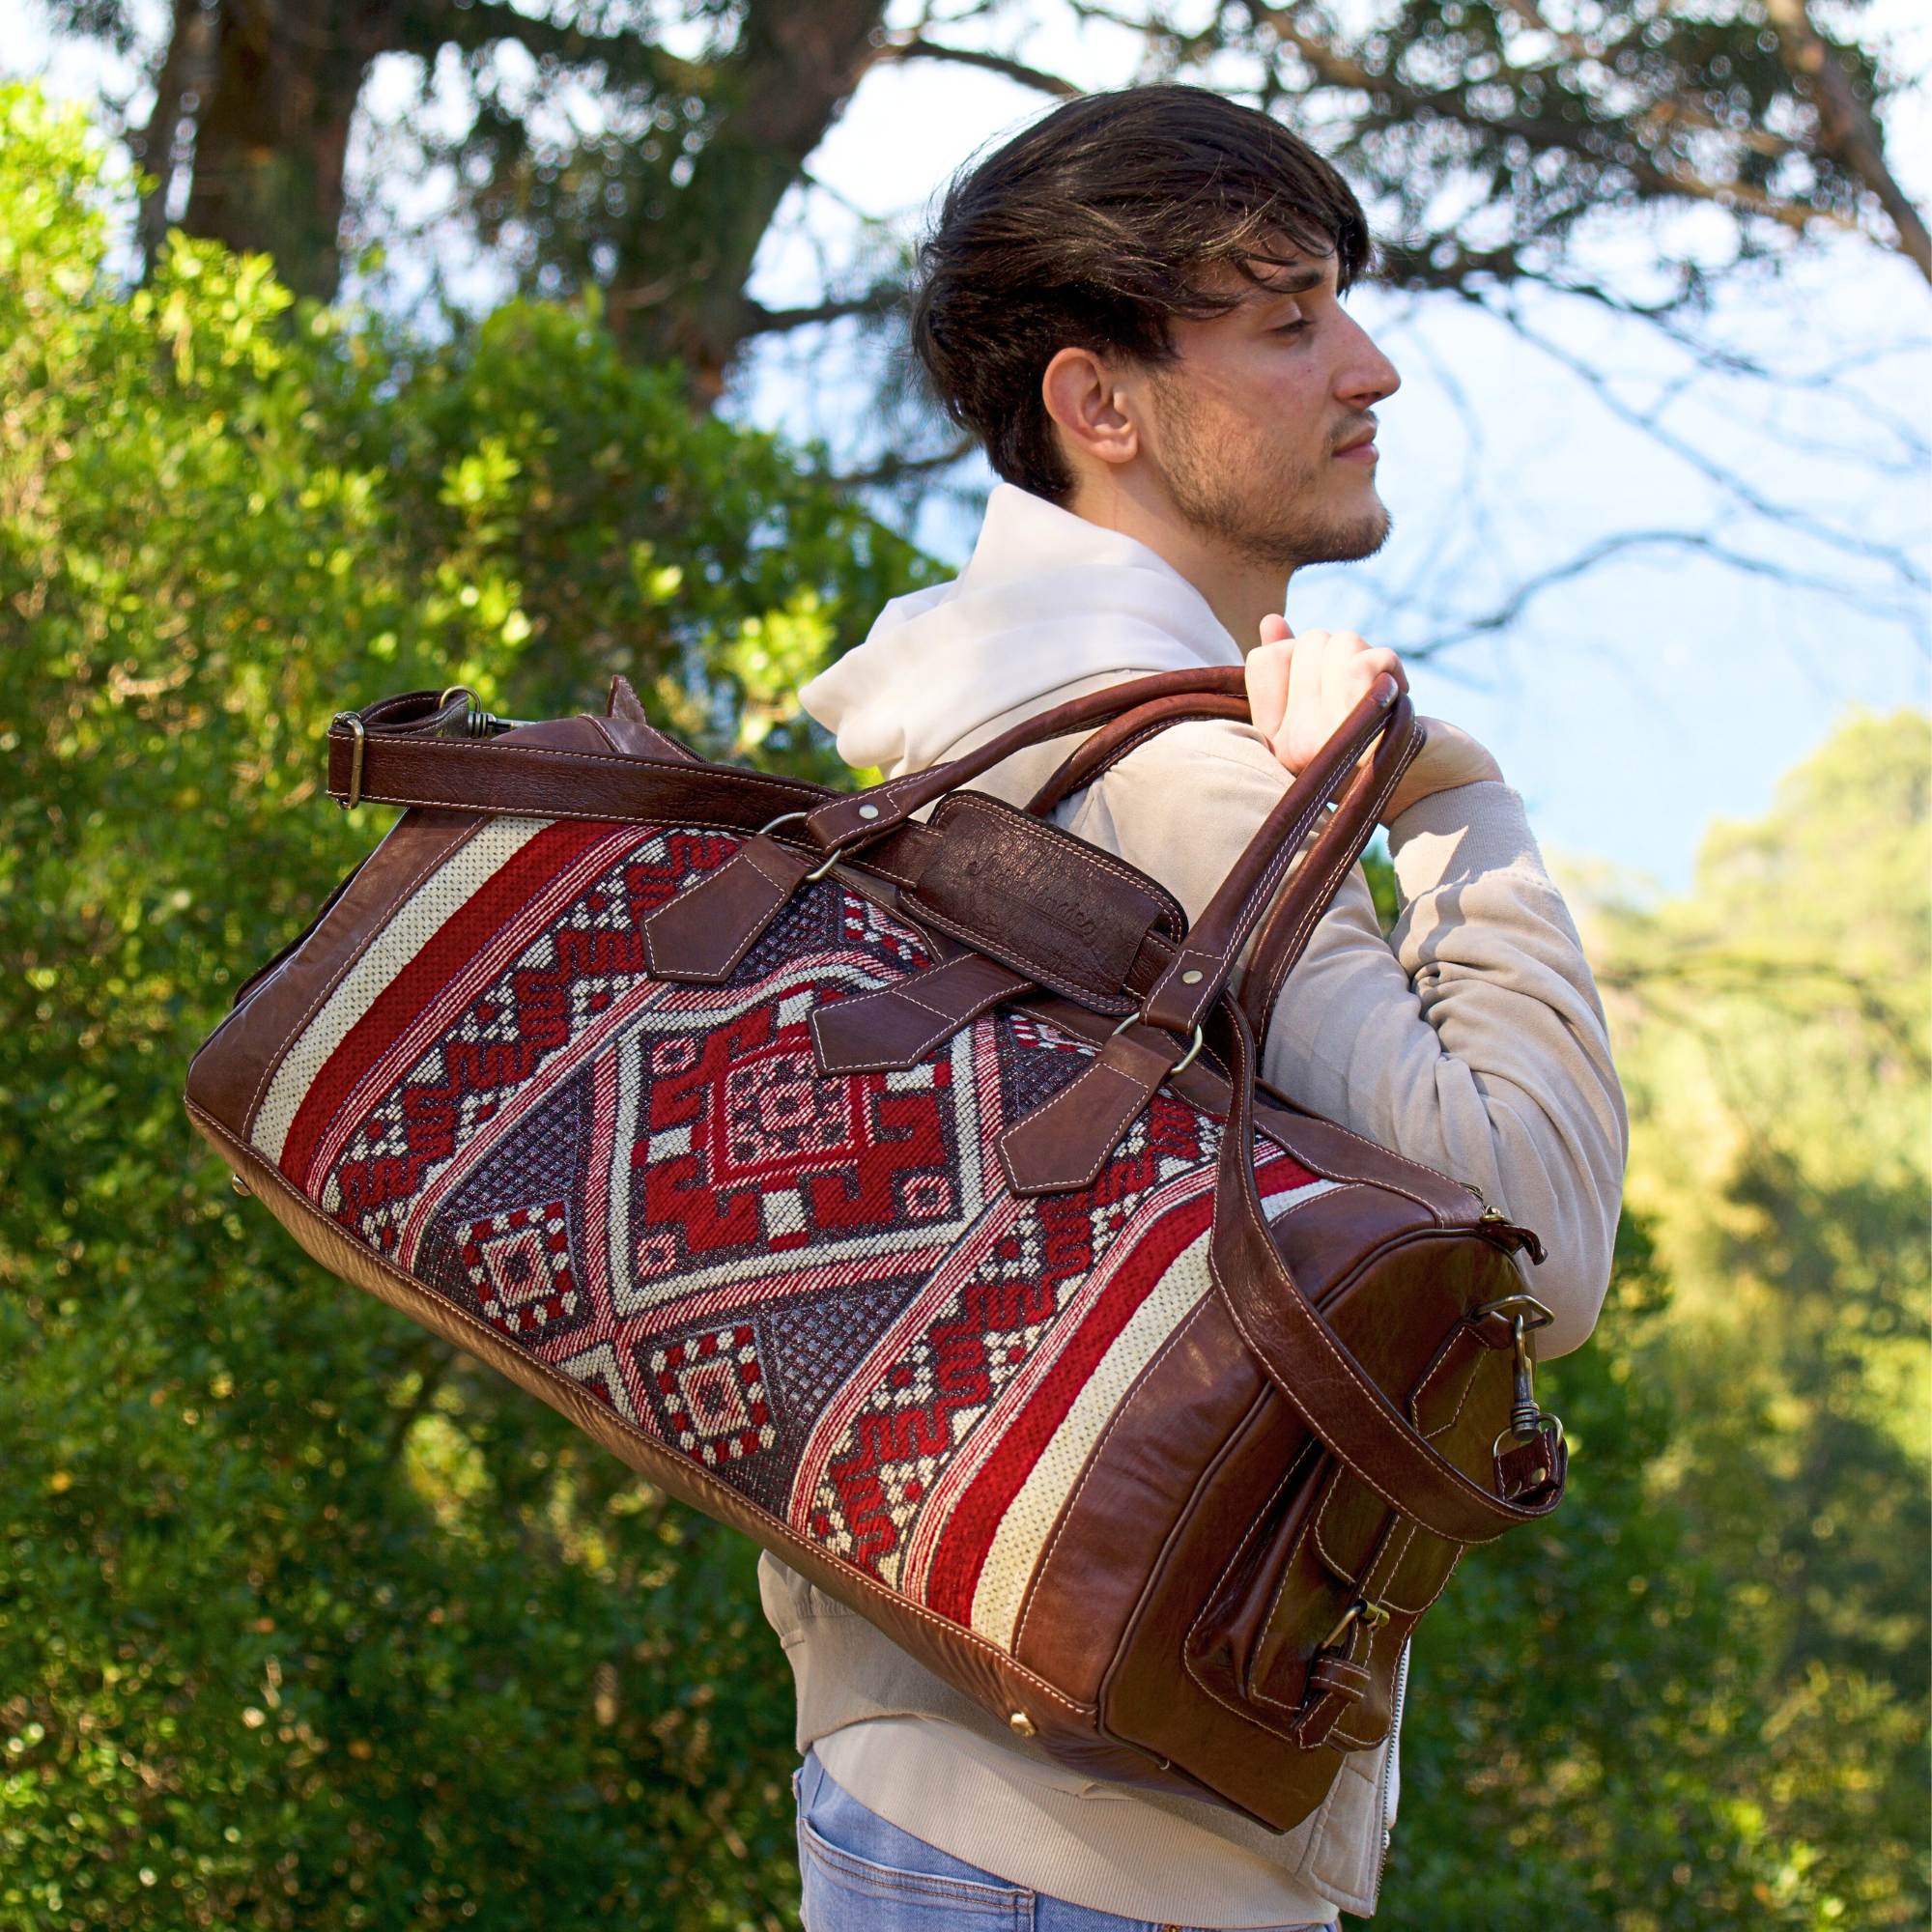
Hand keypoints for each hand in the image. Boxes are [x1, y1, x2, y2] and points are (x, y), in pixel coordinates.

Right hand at [1246, 615, 1501, 822]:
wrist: (1439, 792)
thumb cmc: (1385, 746)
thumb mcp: (1330, 708)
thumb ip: (1295, 669)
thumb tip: (1271, 621)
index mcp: (1275, 743)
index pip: (1265, 659)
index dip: (1307, 656)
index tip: (1334, 688)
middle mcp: (1292, 748)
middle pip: (1307, 643)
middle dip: (1345, 653)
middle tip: (1366, 694)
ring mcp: (1327, 746)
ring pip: (1337, 644)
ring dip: (1372, 657)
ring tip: (1383, 695)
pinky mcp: (1367, 739)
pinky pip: (1363, 665)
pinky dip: (1390, 665)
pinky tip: (1400, 692)